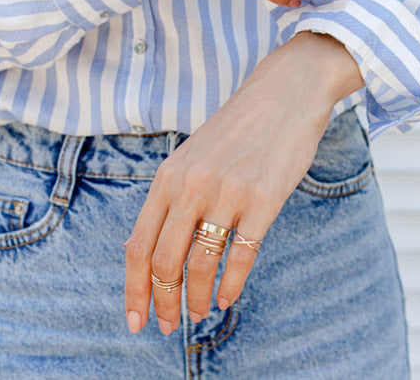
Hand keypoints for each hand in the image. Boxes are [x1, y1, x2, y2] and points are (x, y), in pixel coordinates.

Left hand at [121, 32, 364, 333]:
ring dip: (196, 299)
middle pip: (165, 262)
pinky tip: (226, 298)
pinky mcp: (264, 199)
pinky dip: (231, 284)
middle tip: (167, 326)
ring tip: (198, 314)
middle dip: (163, 302)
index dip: (134, 289)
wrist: (285, 92)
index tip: (135, 319)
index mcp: (168, 177)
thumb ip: (172, 199)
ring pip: (201, 264)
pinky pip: (242, 255)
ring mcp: (228, 193)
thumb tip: (147, 253)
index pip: (139, 246)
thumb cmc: (238, 129)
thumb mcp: (192, 157)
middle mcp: (191, 186)